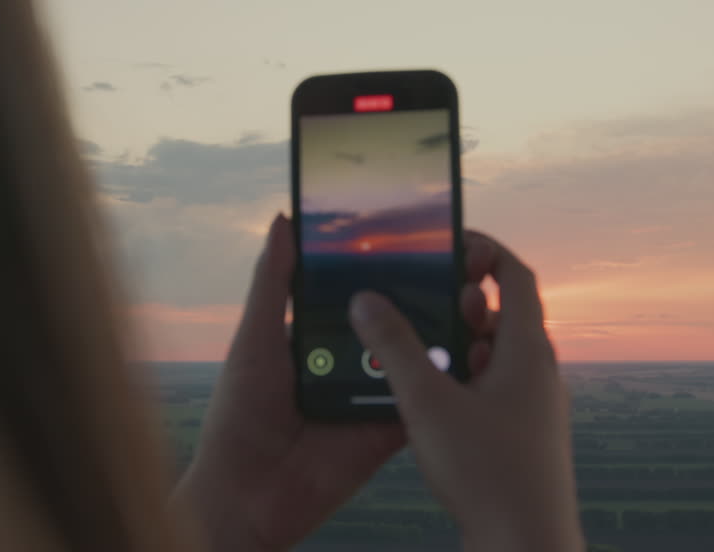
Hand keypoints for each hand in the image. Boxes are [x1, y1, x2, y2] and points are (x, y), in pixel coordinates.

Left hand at [171, 215, 491, 551]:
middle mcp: (349, 360)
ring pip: (417, 357)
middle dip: (427, 295)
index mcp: (318, 334)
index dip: (384, 265)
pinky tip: (474, 355)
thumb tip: (284, 219)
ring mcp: (372, 395)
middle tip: (461, 264)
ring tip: (474, 302)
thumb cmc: (239, 414)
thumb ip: (273, 282)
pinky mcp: (390, 428)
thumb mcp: (256, 338)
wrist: (247, 495)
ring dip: (444, 333)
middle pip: (394, 320)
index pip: (357, 292)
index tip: (419, 233)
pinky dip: (446, 383)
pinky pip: (423, 400)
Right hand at [349, 232, 583, 551]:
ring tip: (415, 354)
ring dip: (456, 343)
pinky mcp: (525, 434)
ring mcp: (535, 404)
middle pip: (503, 312)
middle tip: (419, 304)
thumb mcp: (426, 401)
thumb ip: (393, 346)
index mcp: (527, 349)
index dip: (484, 251)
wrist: (525, 544)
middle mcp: (539, 371)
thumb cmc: (486, 472)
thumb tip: (365, 298)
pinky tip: (428, 400)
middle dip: (458, 302)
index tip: (447, 246)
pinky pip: (494, 387)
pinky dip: (462, 378)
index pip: (516, 275)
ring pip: (495, 353)